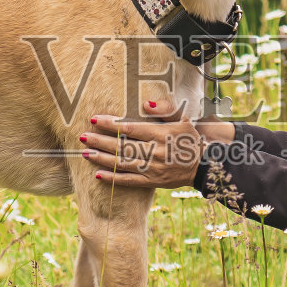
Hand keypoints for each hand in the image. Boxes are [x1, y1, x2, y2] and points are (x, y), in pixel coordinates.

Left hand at [82, 100, 205, 188]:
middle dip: (100, 141)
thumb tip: (145, 103)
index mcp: (160, 134)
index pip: (130, 128)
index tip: (95, 120)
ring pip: (123, 163)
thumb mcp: (182, 118)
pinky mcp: (152, 182)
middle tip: (83, 137)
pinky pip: (130, 181)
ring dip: (102, 159)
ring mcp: (153, 169)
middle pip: (122, 146)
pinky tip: (98, 175)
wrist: (204, 165)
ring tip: (85, 153)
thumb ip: (164, 109)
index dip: (111, 124)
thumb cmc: (189, 138)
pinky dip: (113, 178)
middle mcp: (155, 151)